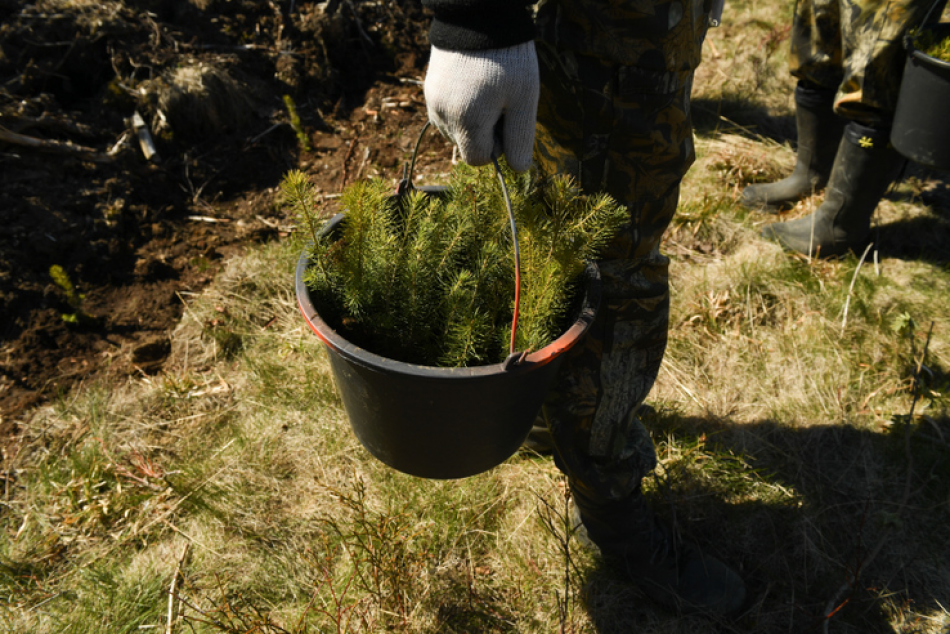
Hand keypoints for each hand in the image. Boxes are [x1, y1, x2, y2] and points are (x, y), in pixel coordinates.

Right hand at [424, 42, 538, 171]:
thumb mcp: (524, 100)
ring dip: (473, 121)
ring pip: (455, 130)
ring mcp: (432, 102)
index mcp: (466, 122)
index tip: (508, 119)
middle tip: (501, 101)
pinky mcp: (429, 89)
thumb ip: (520, 138)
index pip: (479, 159)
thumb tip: (518, 169)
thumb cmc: (508, 60)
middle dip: (485, 133)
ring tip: (487, 91)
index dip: (498, 146)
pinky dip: (461, 107)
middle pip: (466, 145)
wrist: (479, 16)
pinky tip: (473, 84)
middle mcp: (442, 116)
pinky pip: (446, 113)